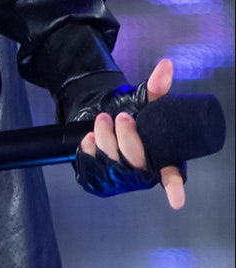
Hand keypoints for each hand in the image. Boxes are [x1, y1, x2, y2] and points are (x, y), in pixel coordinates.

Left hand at [78, 58, 184, 209]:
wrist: (101, 120)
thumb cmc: (130, 116)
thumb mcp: (143, 102)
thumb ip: (156, 87)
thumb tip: (165, 66)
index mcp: (161, 158)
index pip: (171, 176)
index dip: (175, 188)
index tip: (177, 200)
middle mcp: (142, 172)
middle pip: (136, 161)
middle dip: (127, 137)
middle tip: (121, 117)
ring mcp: (121, 178)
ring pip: (112, 162)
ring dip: (106, 138)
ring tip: (103, 120)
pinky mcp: (100, 179)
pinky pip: (93, 166)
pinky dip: (89, 149)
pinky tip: (89, 137)